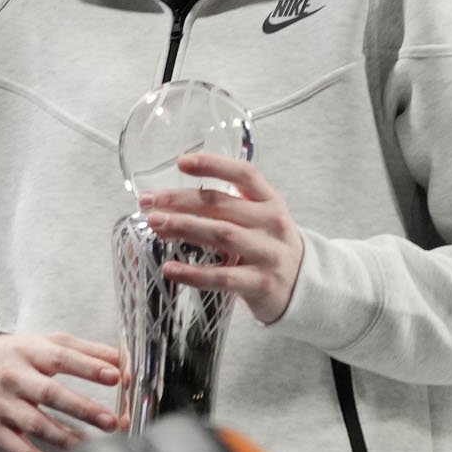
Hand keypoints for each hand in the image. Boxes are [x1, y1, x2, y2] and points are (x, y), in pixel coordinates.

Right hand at [0, 332, 121, 451]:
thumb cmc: (9, 357)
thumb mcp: (42, 343)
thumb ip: (83, 351)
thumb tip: (121, 360)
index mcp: (29, 352)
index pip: (61, 357)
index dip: (89, 367)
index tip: (114, 376)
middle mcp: (14, 377)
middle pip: (49, 393)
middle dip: (82, 408)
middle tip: (111, 421)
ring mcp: (2, 405)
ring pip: (37, 426)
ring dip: (68, 439)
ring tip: (95, 448)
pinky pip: (19, 450)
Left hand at [140, 151, 304, 324]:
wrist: (304, 289)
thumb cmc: (269, 248)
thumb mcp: (260, 220)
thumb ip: (229, 206)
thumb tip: (170, 202)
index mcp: (270, 202)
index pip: (244, 174)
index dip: (213, 165)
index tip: (181, 162)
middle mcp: (271, 224)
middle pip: (221, 205)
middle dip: (180, 200)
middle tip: (147, 201)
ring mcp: (268, 254)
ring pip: (220, 235)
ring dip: (183, 227)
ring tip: (154, 225)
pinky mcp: (261, 284)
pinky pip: (222, 276)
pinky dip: (193, 273)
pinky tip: (170, 269)